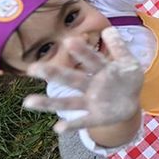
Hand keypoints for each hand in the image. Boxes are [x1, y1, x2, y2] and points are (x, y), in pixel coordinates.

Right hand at [22, 27, 143, 132]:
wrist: (131, 102)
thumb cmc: (126, 79)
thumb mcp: (128, 63)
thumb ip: (119, 48)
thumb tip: (107, 29)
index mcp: (101, 69)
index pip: (90, 59)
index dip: (82, 52)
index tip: (69, 41)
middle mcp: (91, 85)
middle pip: (71, 79)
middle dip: (53, 74)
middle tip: (32, 68)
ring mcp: (91, 102)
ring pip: (68, 102)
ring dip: (49, 103)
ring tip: (27, 102)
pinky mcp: (96, 117)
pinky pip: (83, 121)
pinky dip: (72, 125)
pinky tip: (58, 128)